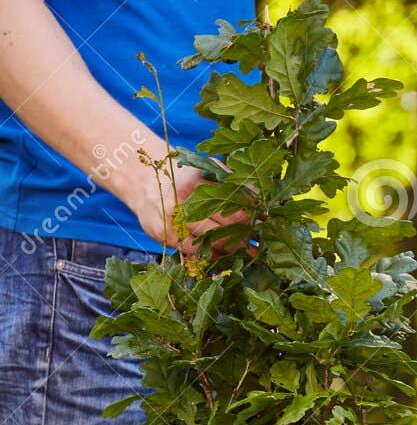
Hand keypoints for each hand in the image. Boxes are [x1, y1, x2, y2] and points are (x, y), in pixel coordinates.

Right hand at [123, 158, 252, 260]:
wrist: (141, 178)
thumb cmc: (181, 175)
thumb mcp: (205, 170)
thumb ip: (231, 183)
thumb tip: (260, 202)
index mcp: (196, 182)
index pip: (233, 204)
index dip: (253, 215)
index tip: (266, 220)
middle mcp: (182, 202)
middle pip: (226, 226)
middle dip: (247, 234)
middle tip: (262, 239)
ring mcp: (171, 221)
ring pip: (212, 242)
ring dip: (234, 248)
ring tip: (249, 250)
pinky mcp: (164, 235)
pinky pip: (196, 251)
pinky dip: (212, 253)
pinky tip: (223, 252)